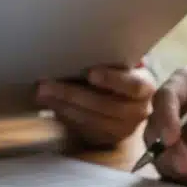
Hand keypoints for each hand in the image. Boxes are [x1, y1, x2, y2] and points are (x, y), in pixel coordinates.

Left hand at [36, 66, 155, 147]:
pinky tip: (50, 105)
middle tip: (46, 85)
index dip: (112, 80)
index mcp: (145, 88)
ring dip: (62, 106)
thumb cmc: (120, 75)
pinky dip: (64, 117)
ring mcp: (123, 130)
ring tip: (42, 94)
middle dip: (72, 95)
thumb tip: (82, 46)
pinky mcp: (106, 140)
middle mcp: (138, 111)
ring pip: (91, 120)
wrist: (128, 102)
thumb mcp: (122, 65)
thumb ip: (110, 60)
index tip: (90, 73)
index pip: (134, 86)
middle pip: (105, 106)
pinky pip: (83, 130)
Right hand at [145, 66, 186, 184]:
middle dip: (171, 151)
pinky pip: (176, 172)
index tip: (172, 138)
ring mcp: (173, 136)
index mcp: (185, 84)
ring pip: (162, 154)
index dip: (165, 117)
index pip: (165, 96)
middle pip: (156, 130)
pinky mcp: (177, 158)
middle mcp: (172, 109)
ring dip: (182, 168)